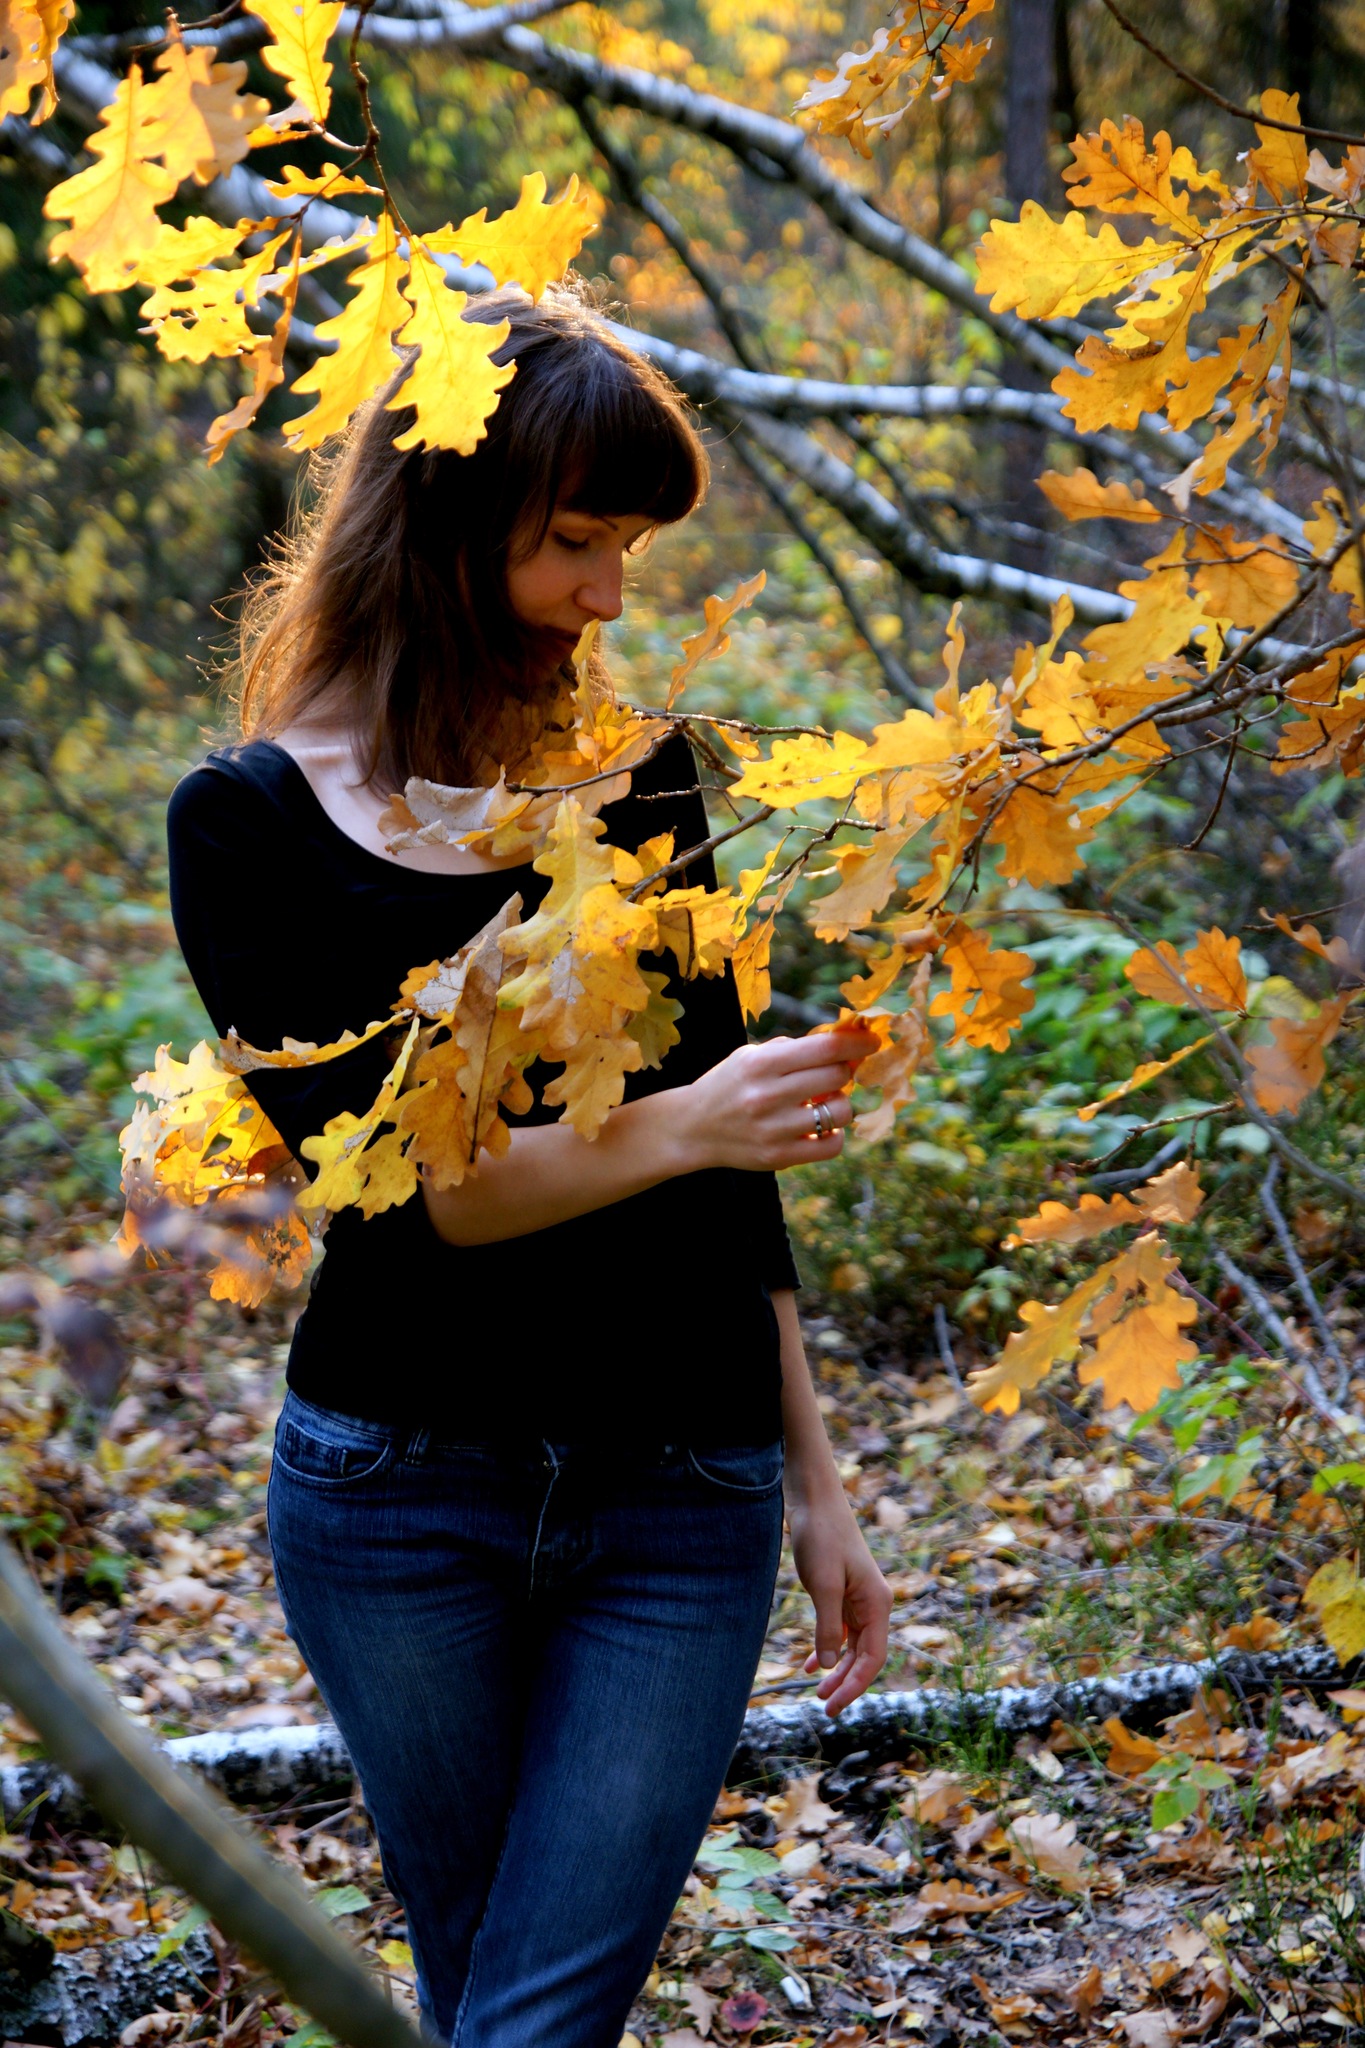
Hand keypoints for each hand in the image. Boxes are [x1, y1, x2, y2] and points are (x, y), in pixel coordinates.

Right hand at [671, 1027, 878, 1172]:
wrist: (693, 1128)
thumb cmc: (730, 1085)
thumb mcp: (751, 1056)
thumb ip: (793, 1049)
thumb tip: (845, 1042)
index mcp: (762, 1063)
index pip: (825, 1048)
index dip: (857, 1042)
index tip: (872, 1040)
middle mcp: (768, 1095)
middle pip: (837, 1076)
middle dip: (845, 1071)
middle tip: (836, 1074)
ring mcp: (775, 1129)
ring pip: (840, 1111)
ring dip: (840, 1103)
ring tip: (823, 1102)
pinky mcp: (779, 1157)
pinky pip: (831, 1145)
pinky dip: (834, 1134)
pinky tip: (819, 1127)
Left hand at [787, 1485, 891, 1716]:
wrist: (813, 1500)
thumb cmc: (821, 1536)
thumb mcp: (823, 1584)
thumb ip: (828, 1626)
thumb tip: (830, 1665)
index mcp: (877, 1603)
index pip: (872, 1658)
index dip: (855, 1685)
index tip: (833, 1705)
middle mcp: (873, 1603)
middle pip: (865, 1656)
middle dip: (846, 1682)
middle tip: (823, 1706)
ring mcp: (858, 1598)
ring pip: (852, 1646)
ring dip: (837, 1669)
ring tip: (817, 1691)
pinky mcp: (842, 1592)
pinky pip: (840, 1630)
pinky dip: (828, 1648)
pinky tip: (811, 1664)